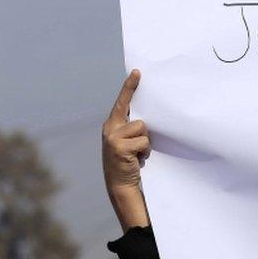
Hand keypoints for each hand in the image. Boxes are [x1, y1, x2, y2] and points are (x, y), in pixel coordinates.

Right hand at [102, 70, 150, 230]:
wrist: (121, 186)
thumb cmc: (129, 164)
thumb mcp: (128, 144)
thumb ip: (132, 131)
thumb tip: (147, 120)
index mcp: (112, 126)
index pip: (121, 102)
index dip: (129, 87)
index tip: (137, 72)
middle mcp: (109, 128)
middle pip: (129, 108)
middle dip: (138, 109)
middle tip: (140, 80)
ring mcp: (112, 137)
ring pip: (142, 127)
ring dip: (145, 142)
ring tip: (139, 154)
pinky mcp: (119, 146)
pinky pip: (143, 140)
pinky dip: (145, 151)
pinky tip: (138, 160)